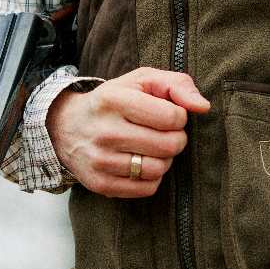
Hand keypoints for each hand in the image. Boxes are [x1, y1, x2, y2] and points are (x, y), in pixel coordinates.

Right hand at [47, 67, 210, 197]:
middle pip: (168, 145)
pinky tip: (141, 163)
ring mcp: (100, 160)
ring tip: (153, 148)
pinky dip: (152, 177)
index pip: (171, 117)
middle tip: (165, 133)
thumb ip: (177, 84)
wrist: (66, 126)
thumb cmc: (114, 100)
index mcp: (114, 99)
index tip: (169, 114)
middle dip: (176, 138)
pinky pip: (147, 188)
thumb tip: (203, 107)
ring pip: (158, 169)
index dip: (179, 116)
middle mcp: (104, 131)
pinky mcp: (100, 184)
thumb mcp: (141, 80)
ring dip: (164, 159)